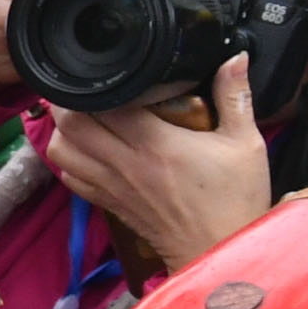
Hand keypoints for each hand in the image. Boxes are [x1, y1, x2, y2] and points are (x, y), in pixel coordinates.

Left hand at [46, 53, 272, 272]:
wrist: (222, 251)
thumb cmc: (236, 199)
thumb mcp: (245, 143)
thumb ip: (235, 96)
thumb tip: (235, 57)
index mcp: (155, 144)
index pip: (103, 106)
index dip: (94, 85)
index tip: (103, 72)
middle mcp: (125, 164)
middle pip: (71, 126)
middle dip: (68, 103)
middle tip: (82, 89)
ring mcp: (112, 186)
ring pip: (61, 152)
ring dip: (63, 132)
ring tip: (79, 117)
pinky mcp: (109, 204)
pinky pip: (71, 179)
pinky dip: (69, 161)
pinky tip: (86, 150)